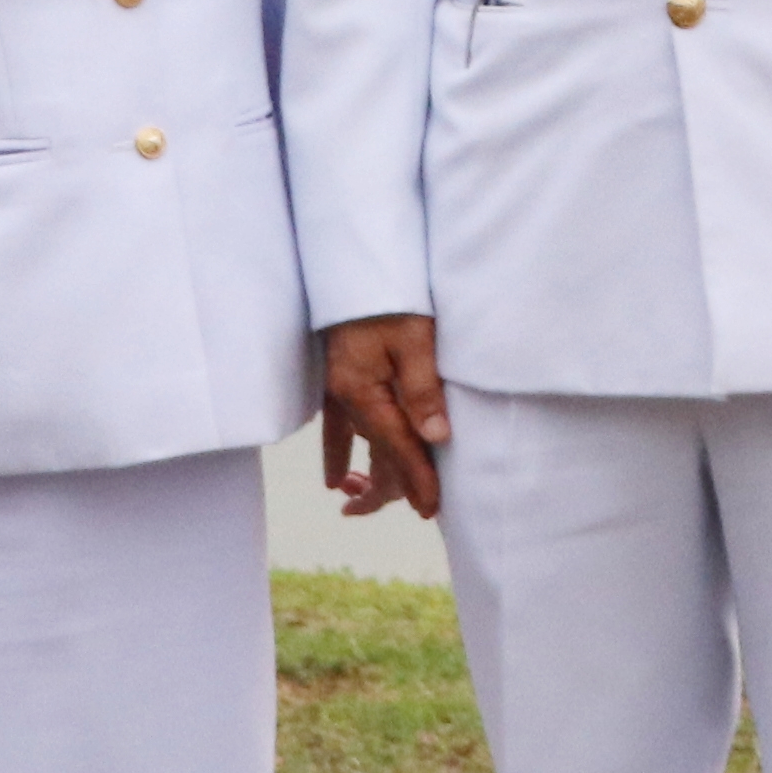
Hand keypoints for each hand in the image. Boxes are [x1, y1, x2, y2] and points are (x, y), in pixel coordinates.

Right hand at [318, 313, 446, 521]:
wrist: (357, 262)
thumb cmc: (391, 295)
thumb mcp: (415, 338)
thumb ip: (423, 390)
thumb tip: (435, 438)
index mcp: (363, 389)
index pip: (396, 446)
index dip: (417, 479)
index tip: (431, 508)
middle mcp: (346, 394)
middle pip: (375, 451)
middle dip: (396, 484)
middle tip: (422, 510)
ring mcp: (338, 386)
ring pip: (360, 441)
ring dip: (372, 471)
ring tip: (372, 505)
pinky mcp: (337, 376)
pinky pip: (336, 425)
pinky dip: (337, 451)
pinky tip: (336, 478)